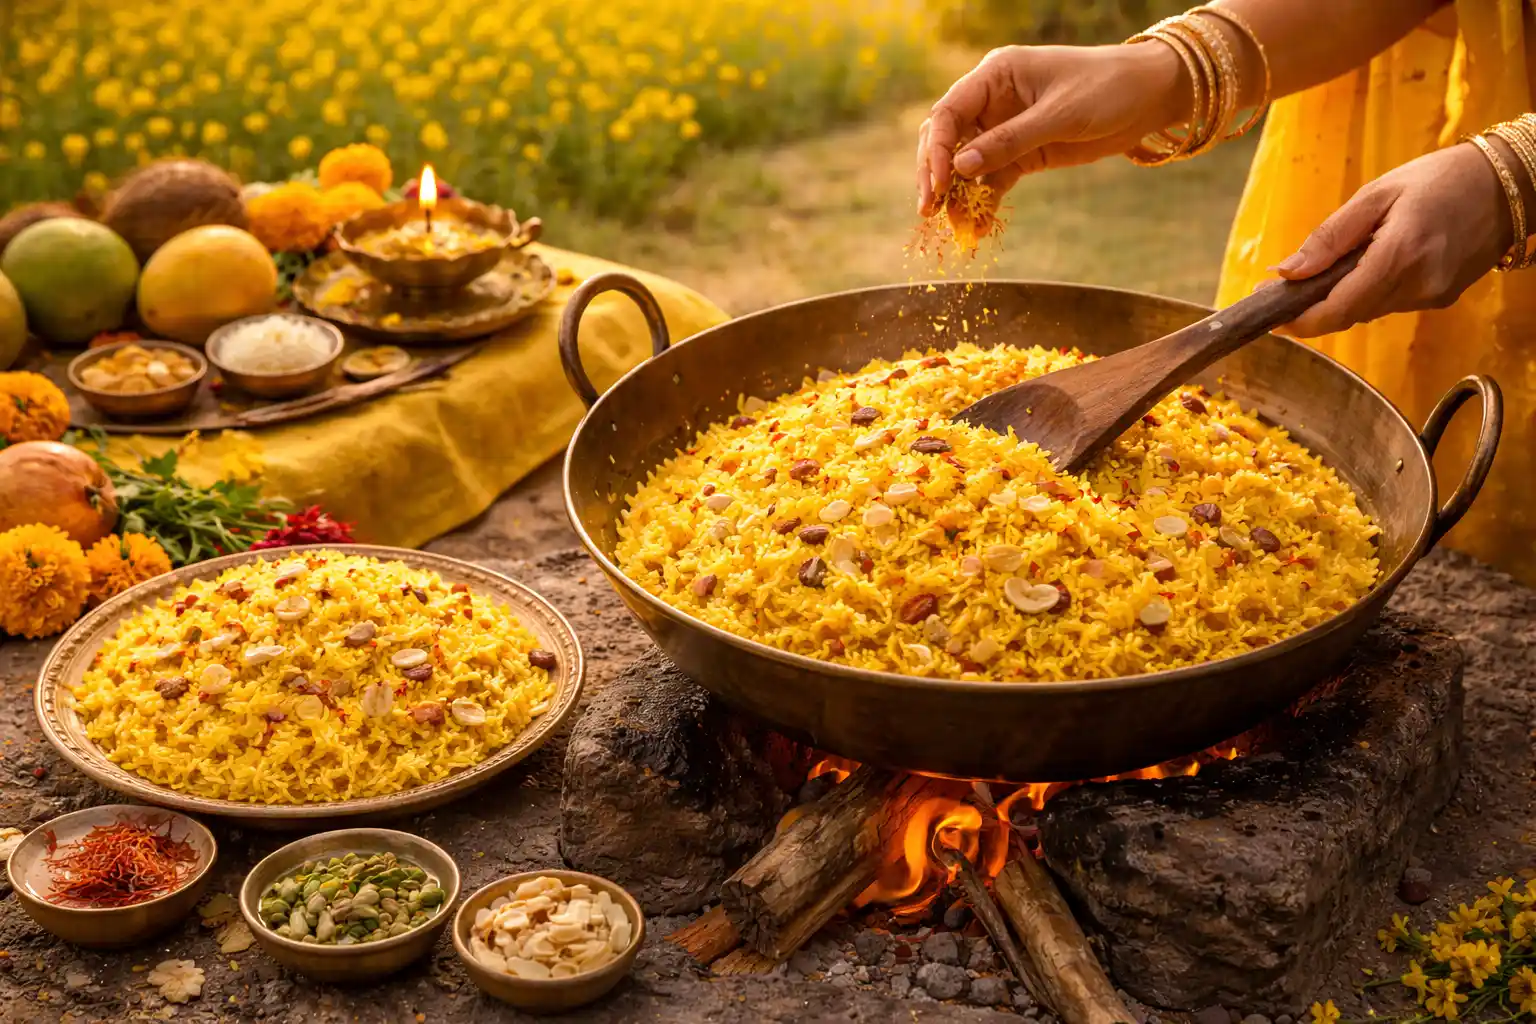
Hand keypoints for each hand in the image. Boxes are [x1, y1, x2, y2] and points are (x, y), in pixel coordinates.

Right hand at [916, 43, 1185, 216]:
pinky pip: (992, 181)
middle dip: (937, 175)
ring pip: (966, 165)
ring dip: (958, 196)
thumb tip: (960, 169)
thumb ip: (1009, 141)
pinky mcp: (1022, 154)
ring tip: (954, 228)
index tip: (939, 184)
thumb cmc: (1106, 88)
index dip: (938, 149)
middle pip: (948, 140)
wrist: (1149, 98)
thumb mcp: (1059, 115)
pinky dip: (984, 204)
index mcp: (995, 75)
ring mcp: (1004, 129)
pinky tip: (977, 229)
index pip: (949, 112)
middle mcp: (992, 101)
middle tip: (930, 212)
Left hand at [1271, 143, 1515, 336]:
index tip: (1271, 316)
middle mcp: (1418, 284)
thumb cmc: (1438, 179)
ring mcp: (1433, 295)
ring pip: (1369, 310)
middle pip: (1349, 314)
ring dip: (1343, 297)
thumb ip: (1330, 237)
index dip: (1300, 321)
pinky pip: (1392, 303)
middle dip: (1314, 307)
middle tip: (1285, 287)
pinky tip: (1372, 263)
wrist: (1508, 183)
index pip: (1338, 309)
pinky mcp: (1442, 298)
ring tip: (1329, 268)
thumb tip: (1287, 272)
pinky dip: (1371, 290)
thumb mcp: (1376, 195)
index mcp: (1399, 255)